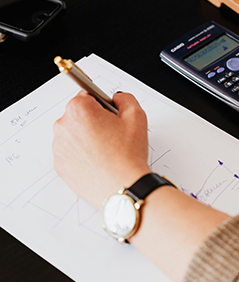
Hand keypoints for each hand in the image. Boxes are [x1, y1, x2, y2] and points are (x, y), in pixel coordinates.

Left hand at [52, 91, 151, 210]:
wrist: (122, 187)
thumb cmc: (128, 154)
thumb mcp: (136, 115)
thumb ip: (125, 98)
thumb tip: (117, 98)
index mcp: (79, 110)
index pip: (87, 95)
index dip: (103, 105)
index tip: (110, 115)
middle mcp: (63, 126)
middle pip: (79, 115)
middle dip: (94, 121)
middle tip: (112, 135)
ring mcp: (59, 148)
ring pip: (74, 134)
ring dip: (87, 137)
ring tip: (106, 150)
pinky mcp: (60, 166)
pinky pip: (71, 152)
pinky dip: (82, 154)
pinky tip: (99, 161)